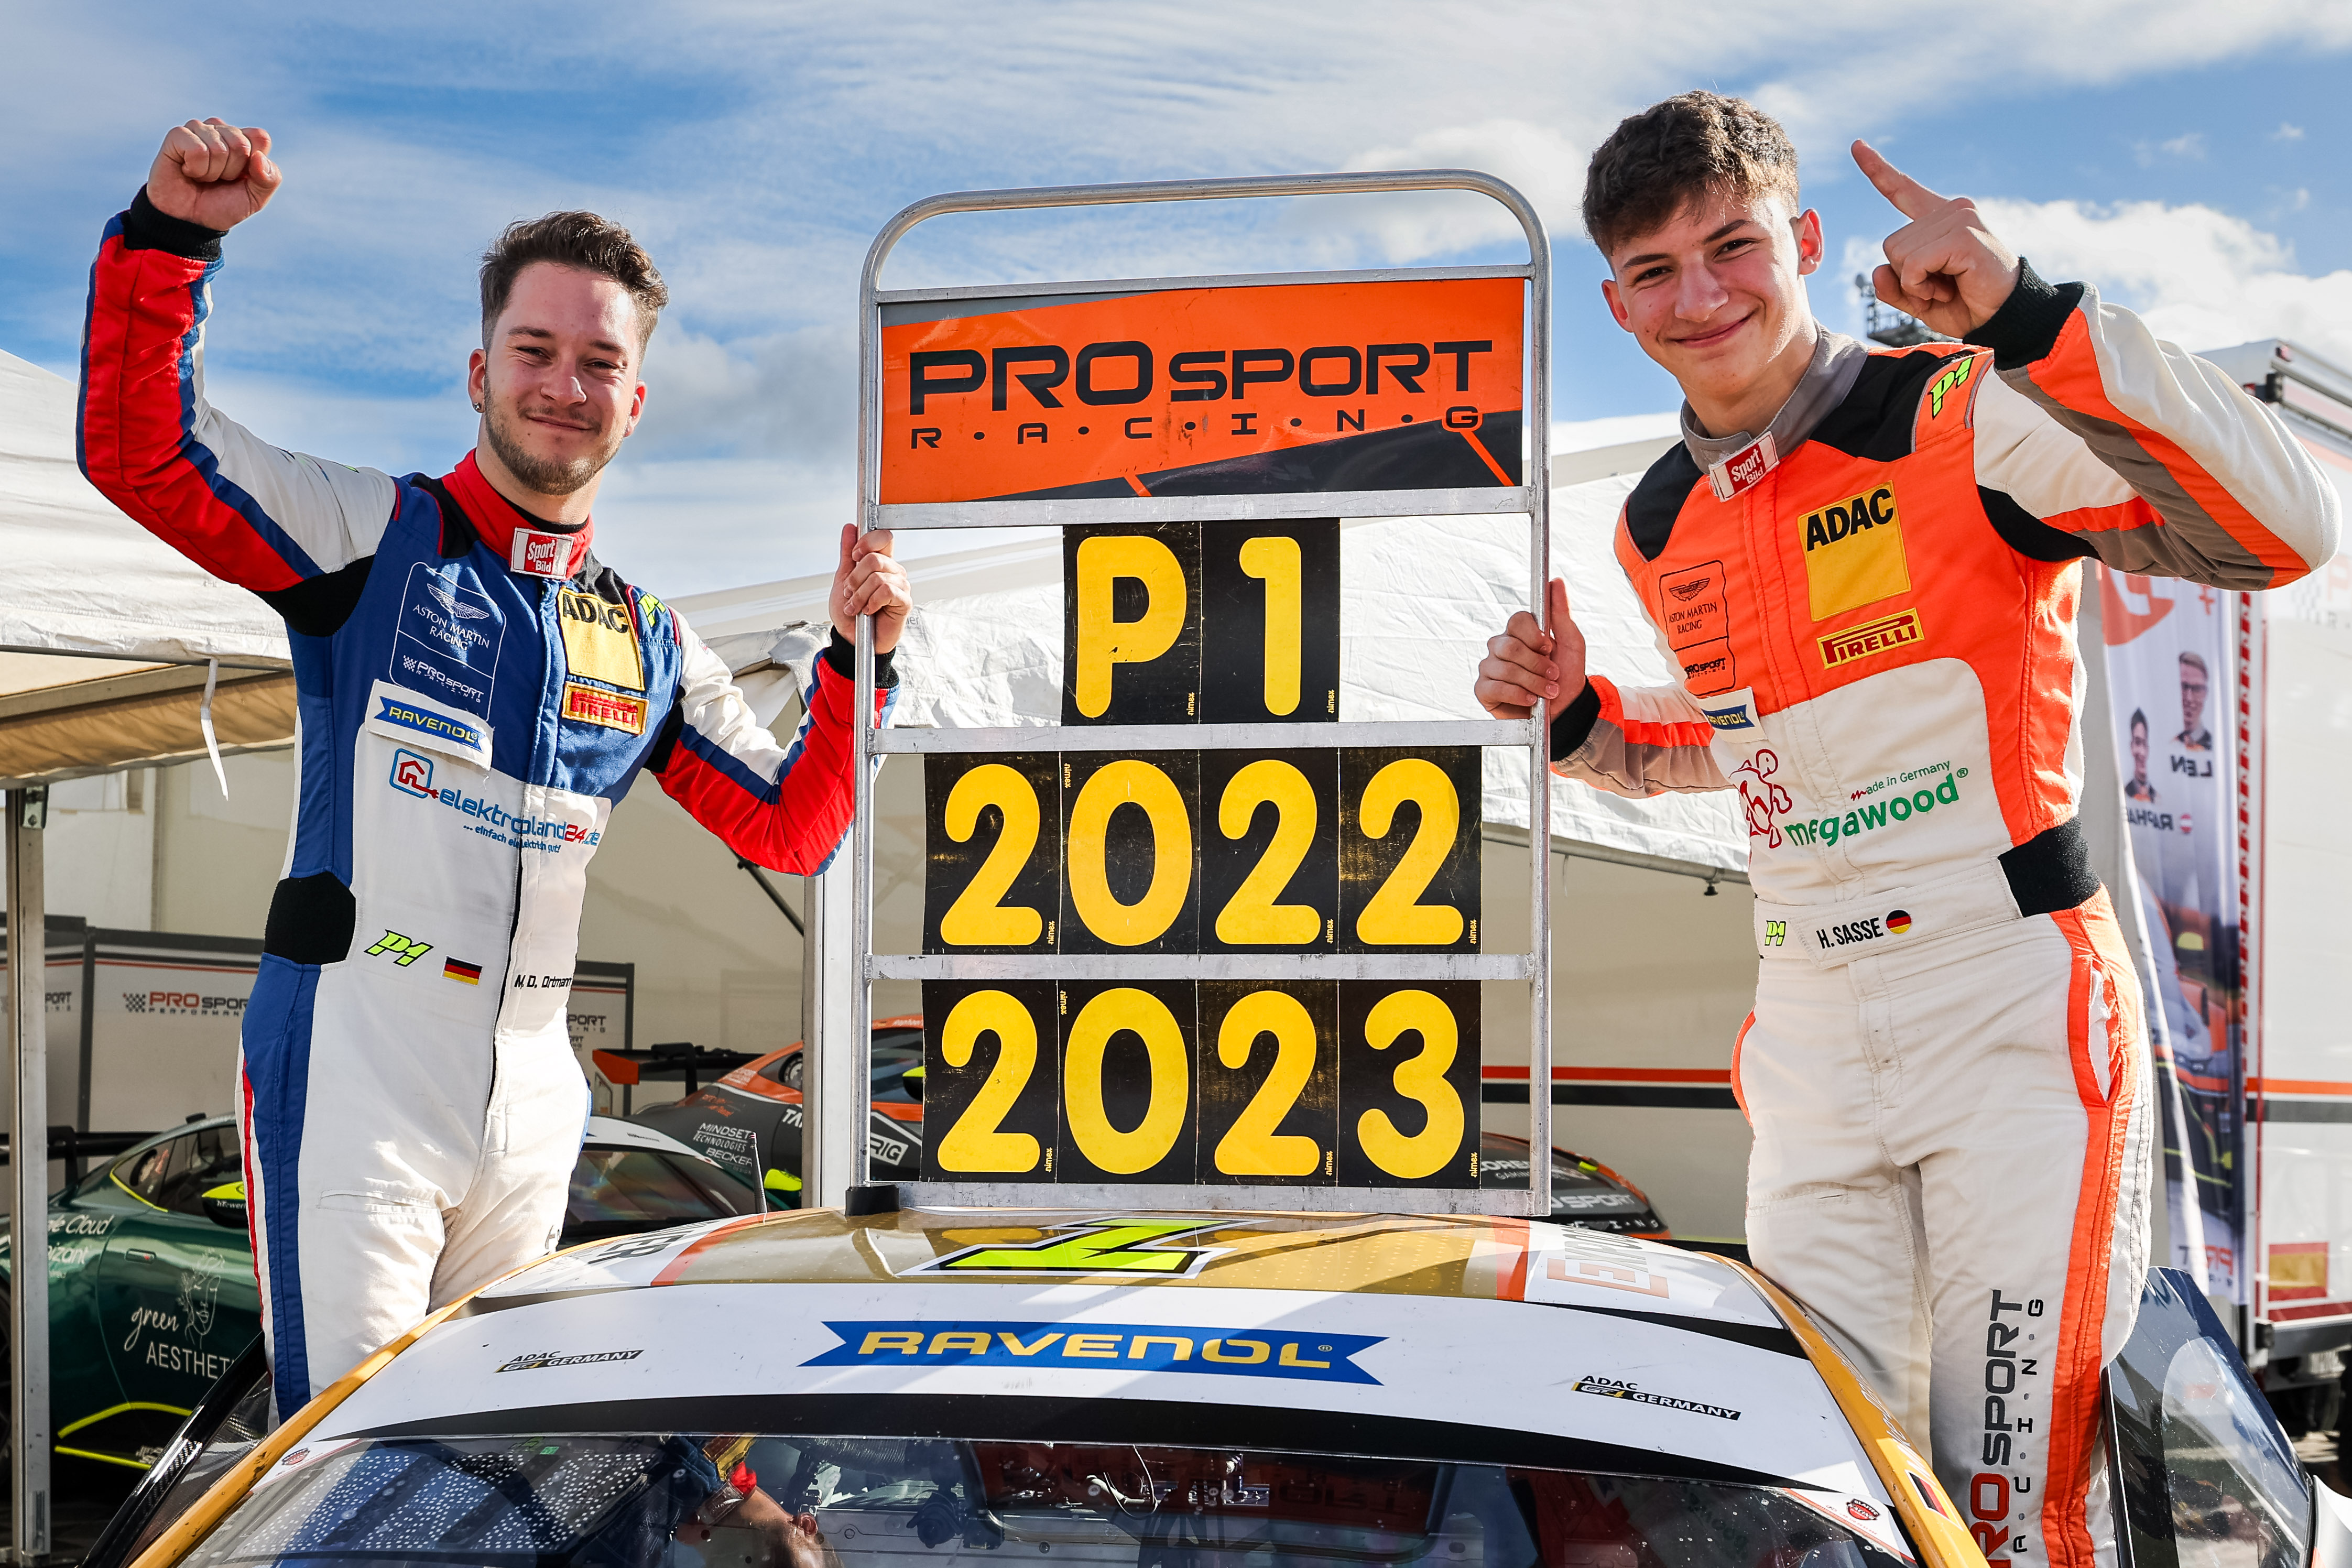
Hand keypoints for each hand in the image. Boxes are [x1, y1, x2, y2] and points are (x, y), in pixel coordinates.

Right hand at [148, 119, 280, 230]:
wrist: (192, 220)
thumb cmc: (222, 205)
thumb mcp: (256, 198)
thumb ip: (269, 179)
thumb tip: (259, 157)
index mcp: (243, 140)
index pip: (260, 137)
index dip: (253, 164)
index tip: (240, 177)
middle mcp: (221, 130)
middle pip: (240, 143)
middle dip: (231, 171)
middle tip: (218, 180)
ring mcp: (198, 129)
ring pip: (219, 147)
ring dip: (212, 172)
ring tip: (202, 177)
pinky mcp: (177, 135)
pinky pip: (197, 149)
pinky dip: (196, 169)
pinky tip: (187, 171)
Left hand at [830, 525, 911, 654]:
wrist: (851, 637)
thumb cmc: (850, 612)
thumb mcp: (843, 579)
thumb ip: (848, 553)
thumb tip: (850, 528)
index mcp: (881, 562)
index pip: (883, 538)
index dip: (867, 542)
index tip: (855, 556)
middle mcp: (893, 571)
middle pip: (875, 558)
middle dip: (855, 578)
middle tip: (851, 592)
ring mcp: (901, 586)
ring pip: (878, 577)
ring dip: (860, 595)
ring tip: (856, 606)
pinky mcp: (904, 601)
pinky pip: (887, 591)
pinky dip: (872, 602)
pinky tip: (868, 610)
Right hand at [1476, 576, 1582, 720]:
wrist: (1565, 710)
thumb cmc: (1566, 676)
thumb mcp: (1572, 643)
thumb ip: (1561, 613)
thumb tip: (1555, 582)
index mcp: (1520, 633)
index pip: (1517, 620)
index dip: (1534, 635)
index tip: (1549, 647)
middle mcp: (1500, 647)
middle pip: (1510, 646)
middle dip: (1536, 664)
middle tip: (1552, 674)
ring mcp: (1490, 668)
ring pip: (1504, 668)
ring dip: (1532, 682)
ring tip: (1546, 692)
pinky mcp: (1484, 690)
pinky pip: (1494, 687)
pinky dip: (1517, 695)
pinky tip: (1530, 701)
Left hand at [1853, 140, 2019, 336]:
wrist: (2005, 316)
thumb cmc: (1966, 304)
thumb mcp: (1919, 297)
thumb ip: (1893, 285)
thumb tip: (1877, 271)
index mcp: (1940, 219)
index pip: (1903, 190)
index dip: (1878, 171)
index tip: (1857, 146)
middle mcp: (1951, 210)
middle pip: (1890, 244)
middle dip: (1906, 276)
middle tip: (1940, 287)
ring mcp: (1959, 218)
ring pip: (1898, 254)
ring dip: (1915, 283)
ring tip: (1947, 287)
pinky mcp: (1962, 235)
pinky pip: (1912, 265)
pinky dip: (1920, 286)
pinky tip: (1947, 290)